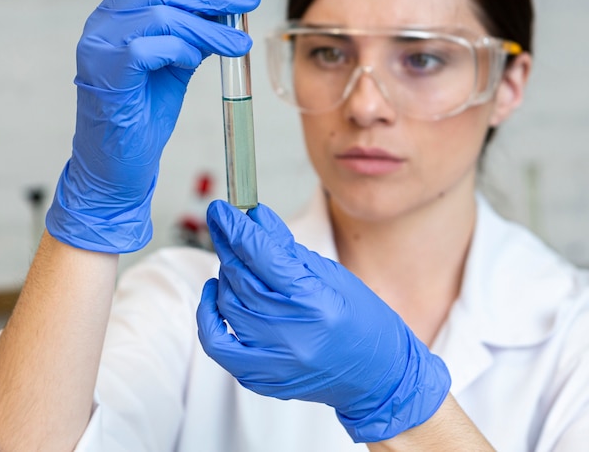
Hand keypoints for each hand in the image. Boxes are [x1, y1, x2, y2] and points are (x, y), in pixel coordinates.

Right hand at [46, 0, 260, 252]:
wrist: (121, 161)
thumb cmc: (145, 111)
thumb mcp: (178, 64)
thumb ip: (195, 35)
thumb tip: (227, 13)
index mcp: (121, 15)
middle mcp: (104, 22)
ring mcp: (99, 45)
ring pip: (161, 14)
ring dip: (208, 26)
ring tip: (239, 40)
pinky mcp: (105, 72)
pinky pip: (149, 46)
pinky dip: (180, 49)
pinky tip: (195, 61)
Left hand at [196, 201, 450, 442]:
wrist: (380, 375)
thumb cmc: (365, 320)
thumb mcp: (332, 274)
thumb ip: (288, 249)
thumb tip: (256, 218)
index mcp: (316, 302)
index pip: (262, 256)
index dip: (237, 229)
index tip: (221, 209)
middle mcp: (292, 334)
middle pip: (241, 278)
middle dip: (227, 243)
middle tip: (222, 222)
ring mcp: (275, 361)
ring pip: (228, 304)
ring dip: (226, 273)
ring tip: (236, 258)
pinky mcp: (263, 379)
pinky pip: (218, 345)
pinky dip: (208, 316)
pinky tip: (215, 292)